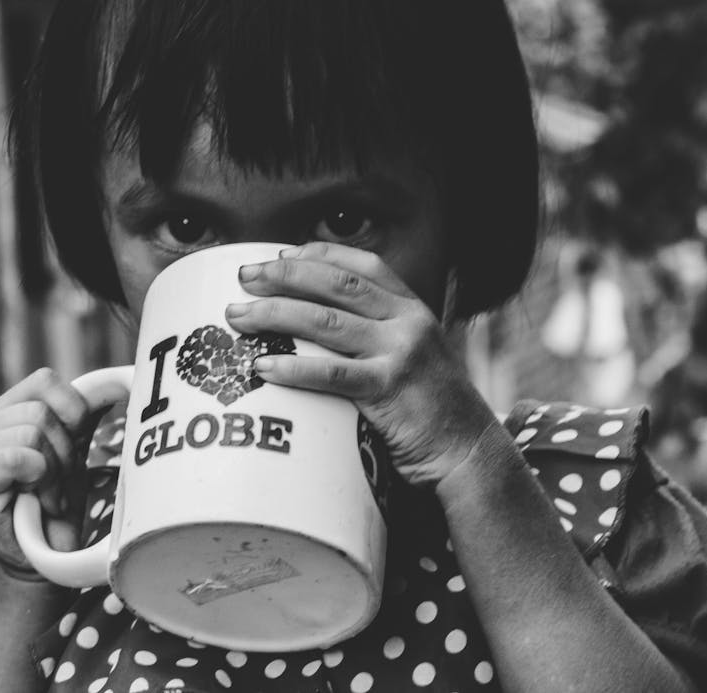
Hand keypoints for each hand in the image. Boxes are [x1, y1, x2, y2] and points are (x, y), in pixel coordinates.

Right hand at [0, 367, 112, 578]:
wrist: (47, 558)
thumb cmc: (57, 504)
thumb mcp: (71, 446)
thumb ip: (79, 412)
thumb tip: (114, 384)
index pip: (43, 381)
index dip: (72, 413)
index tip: (72, 450)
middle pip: (39, 412)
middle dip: (63, 452)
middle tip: (56, 485)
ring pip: (31, 433)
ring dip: (53, 472)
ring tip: (45, 496)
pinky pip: (14, 458)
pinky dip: (37, 479)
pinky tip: (34, 502)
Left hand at [225, 242, 496, 487]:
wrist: (469, 452)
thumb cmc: (431, 407)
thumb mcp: (414, 354)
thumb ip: (379, 332)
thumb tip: (314, 319)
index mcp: (413, 308)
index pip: (362, 264)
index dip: (318, 254)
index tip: (279, 254)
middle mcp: (408, 322)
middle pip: (336, 285)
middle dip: (284, 275)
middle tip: (244, 276)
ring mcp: (400, 354)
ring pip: (325, 322)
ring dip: (274, 315)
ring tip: (237, 316)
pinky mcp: (389, 390)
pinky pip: (331, 374)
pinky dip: (293, 367)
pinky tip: (262, 365)